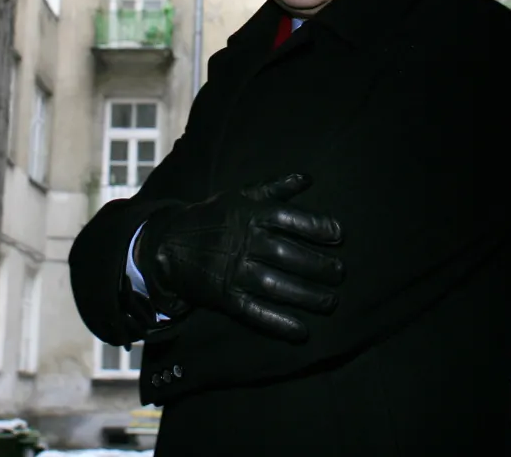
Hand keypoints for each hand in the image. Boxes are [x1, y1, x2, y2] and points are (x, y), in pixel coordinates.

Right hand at [137, 173, 344, 342]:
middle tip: (341, 273)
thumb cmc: (215, 217)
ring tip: (332, 302)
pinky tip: (302, 331)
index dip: (317, 227)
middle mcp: (244, 242)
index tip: (339, 235)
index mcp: (250, 215)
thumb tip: (308, 178)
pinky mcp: (225, 297)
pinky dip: (279, 322)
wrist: (169, 244)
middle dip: (319, 266)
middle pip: (289, 255)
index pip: (290, 219)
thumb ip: (276, 188)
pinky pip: (255, 312)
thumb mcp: (241, 196)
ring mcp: (234, 271)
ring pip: (277, 285)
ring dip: (308, 296)